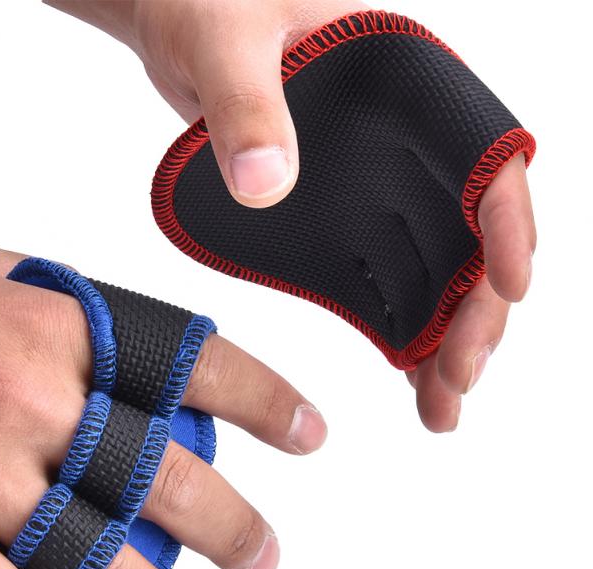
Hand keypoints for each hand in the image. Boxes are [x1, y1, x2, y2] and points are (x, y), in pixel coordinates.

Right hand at [0, 237, 325, 568]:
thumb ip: (64, 308)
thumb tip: (123, 341)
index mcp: (54, 332)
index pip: (192, 366)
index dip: (266, 401)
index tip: (307, 435)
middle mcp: (29, 405)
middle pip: (167, 481)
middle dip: (234, 530)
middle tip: (265, 558)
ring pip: (102, 564)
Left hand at [49, 0, 536, 430]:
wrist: (180, 24)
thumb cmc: (211, 5)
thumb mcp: (228, 42)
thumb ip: (247, 106)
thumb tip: (265, 182)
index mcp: (407, 86)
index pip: (482, 158)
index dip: (507, 227)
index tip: (511, 289)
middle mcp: (403, 146)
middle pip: (465, 236)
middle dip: (472, 311)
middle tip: (460, 379)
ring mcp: (374, 187)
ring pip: (430, 271)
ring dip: (441, 337)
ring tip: (441, 406)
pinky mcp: (338, 218)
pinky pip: (381, 279)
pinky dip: (398, 328)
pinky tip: (406, 373)